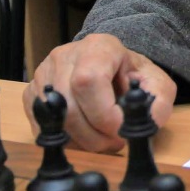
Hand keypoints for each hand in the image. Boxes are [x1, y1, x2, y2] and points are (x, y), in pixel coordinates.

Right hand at [24, 33, 175, 153]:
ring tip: (103, 140)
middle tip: (115, 143)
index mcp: (98, 47)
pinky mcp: (32, 92)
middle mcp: (65, 56)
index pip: (88, 81)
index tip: (120, 131)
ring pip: (54, 118)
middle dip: (94, 136)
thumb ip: (157, 104)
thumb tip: (144, 124)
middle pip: (69, 106)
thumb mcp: (157, 85)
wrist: (113, 67)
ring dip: (81, 141)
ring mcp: (44, 74)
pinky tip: (83, 136)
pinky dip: (65, 139)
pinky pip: (42, 125)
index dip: (103, 115)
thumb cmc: (132, 77)